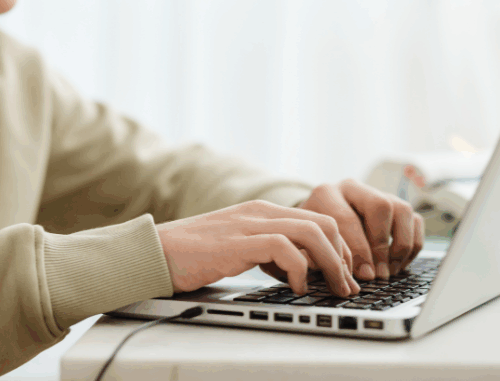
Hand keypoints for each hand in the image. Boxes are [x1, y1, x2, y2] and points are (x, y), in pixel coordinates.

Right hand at [156, 200, 359, 296]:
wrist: (154, 252)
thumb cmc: (193, 255)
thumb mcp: (240, 247)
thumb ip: (269, 252)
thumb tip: (300, 271)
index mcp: (263, 211)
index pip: (319, 220)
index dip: (340, 248)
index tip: (345, 275)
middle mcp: (261, 212)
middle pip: (325, 223)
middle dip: (343, 256)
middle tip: (346, 285)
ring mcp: (250, 224)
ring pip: (312, 232)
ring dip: (330, 264)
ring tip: (331, 287)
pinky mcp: (238, 242)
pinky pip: (284, 248)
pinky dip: (299, 269)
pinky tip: (297, 286)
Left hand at [297, 179, 424, 280]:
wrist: (314, 224)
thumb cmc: (310, 238)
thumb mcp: (306, 244)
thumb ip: (319, 257)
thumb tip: (344, 278)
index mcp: (326, 194)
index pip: (348, 219)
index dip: (358, 251)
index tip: (364, 276)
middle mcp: (354, 188)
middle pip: (381, 206)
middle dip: (382, 245)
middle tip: (379, 273)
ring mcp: (377, 194)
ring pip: (402, 210)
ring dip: (401, 245)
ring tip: (390, 270)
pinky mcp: (394, 206)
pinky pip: (415, 220)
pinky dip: (412, 244)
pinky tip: (398, 264)